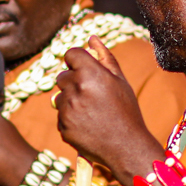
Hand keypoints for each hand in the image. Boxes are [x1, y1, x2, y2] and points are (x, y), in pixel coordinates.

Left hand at [54, 36, 163, 180]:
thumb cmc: (127, 111)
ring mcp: (66, 110)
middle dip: (74, 82)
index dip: (78, 61)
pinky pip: (60, 116)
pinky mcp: (62, 127)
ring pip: (59, 97)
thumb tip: (91, 38)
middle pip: (62, 76)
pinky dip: (70, 119)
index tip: (86, 69)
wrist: (127, 147)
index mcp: (90, 74)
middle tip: (93, 95)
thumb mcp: (120, 81)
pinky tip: (88, 125)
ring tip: (92, 112)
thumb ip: (104, 57)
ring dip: (70, 101)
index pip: (71, 54)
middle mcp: (75, 90)